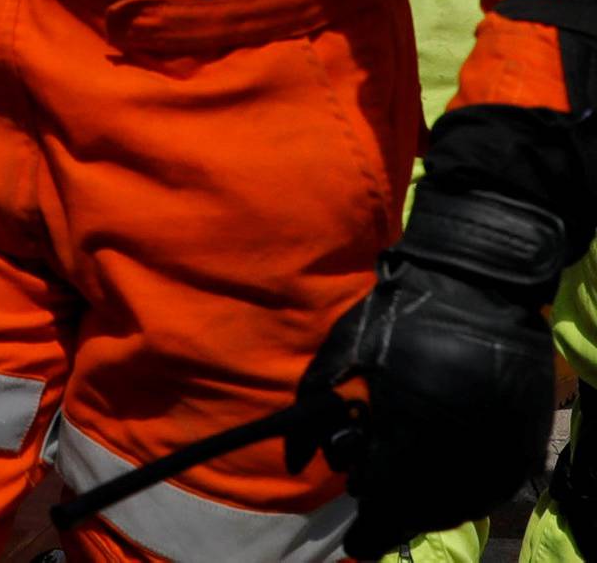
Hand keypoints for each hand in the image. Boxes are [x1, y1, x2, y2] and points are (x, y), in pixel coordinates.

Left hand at [287, 179, 560, 557]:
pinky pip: (488, 487)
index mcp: (411, 438)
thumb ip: (311, 413)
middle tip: (372, 486)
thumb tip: (296, 463)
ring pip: (456, 505)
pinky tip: (439, 462)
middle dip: (392, 505)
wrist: (477, 283)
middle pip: (421, 511)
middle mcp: (460, 459)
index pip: (387, 511)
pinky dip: (460, 485)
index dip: (368, 532)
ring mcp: (499, 457)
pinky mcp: (525, 449)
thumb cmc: (398, 313)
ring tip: (403, 470)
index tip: (353, 540)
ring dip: (425, 498)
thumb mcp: (341, 354)